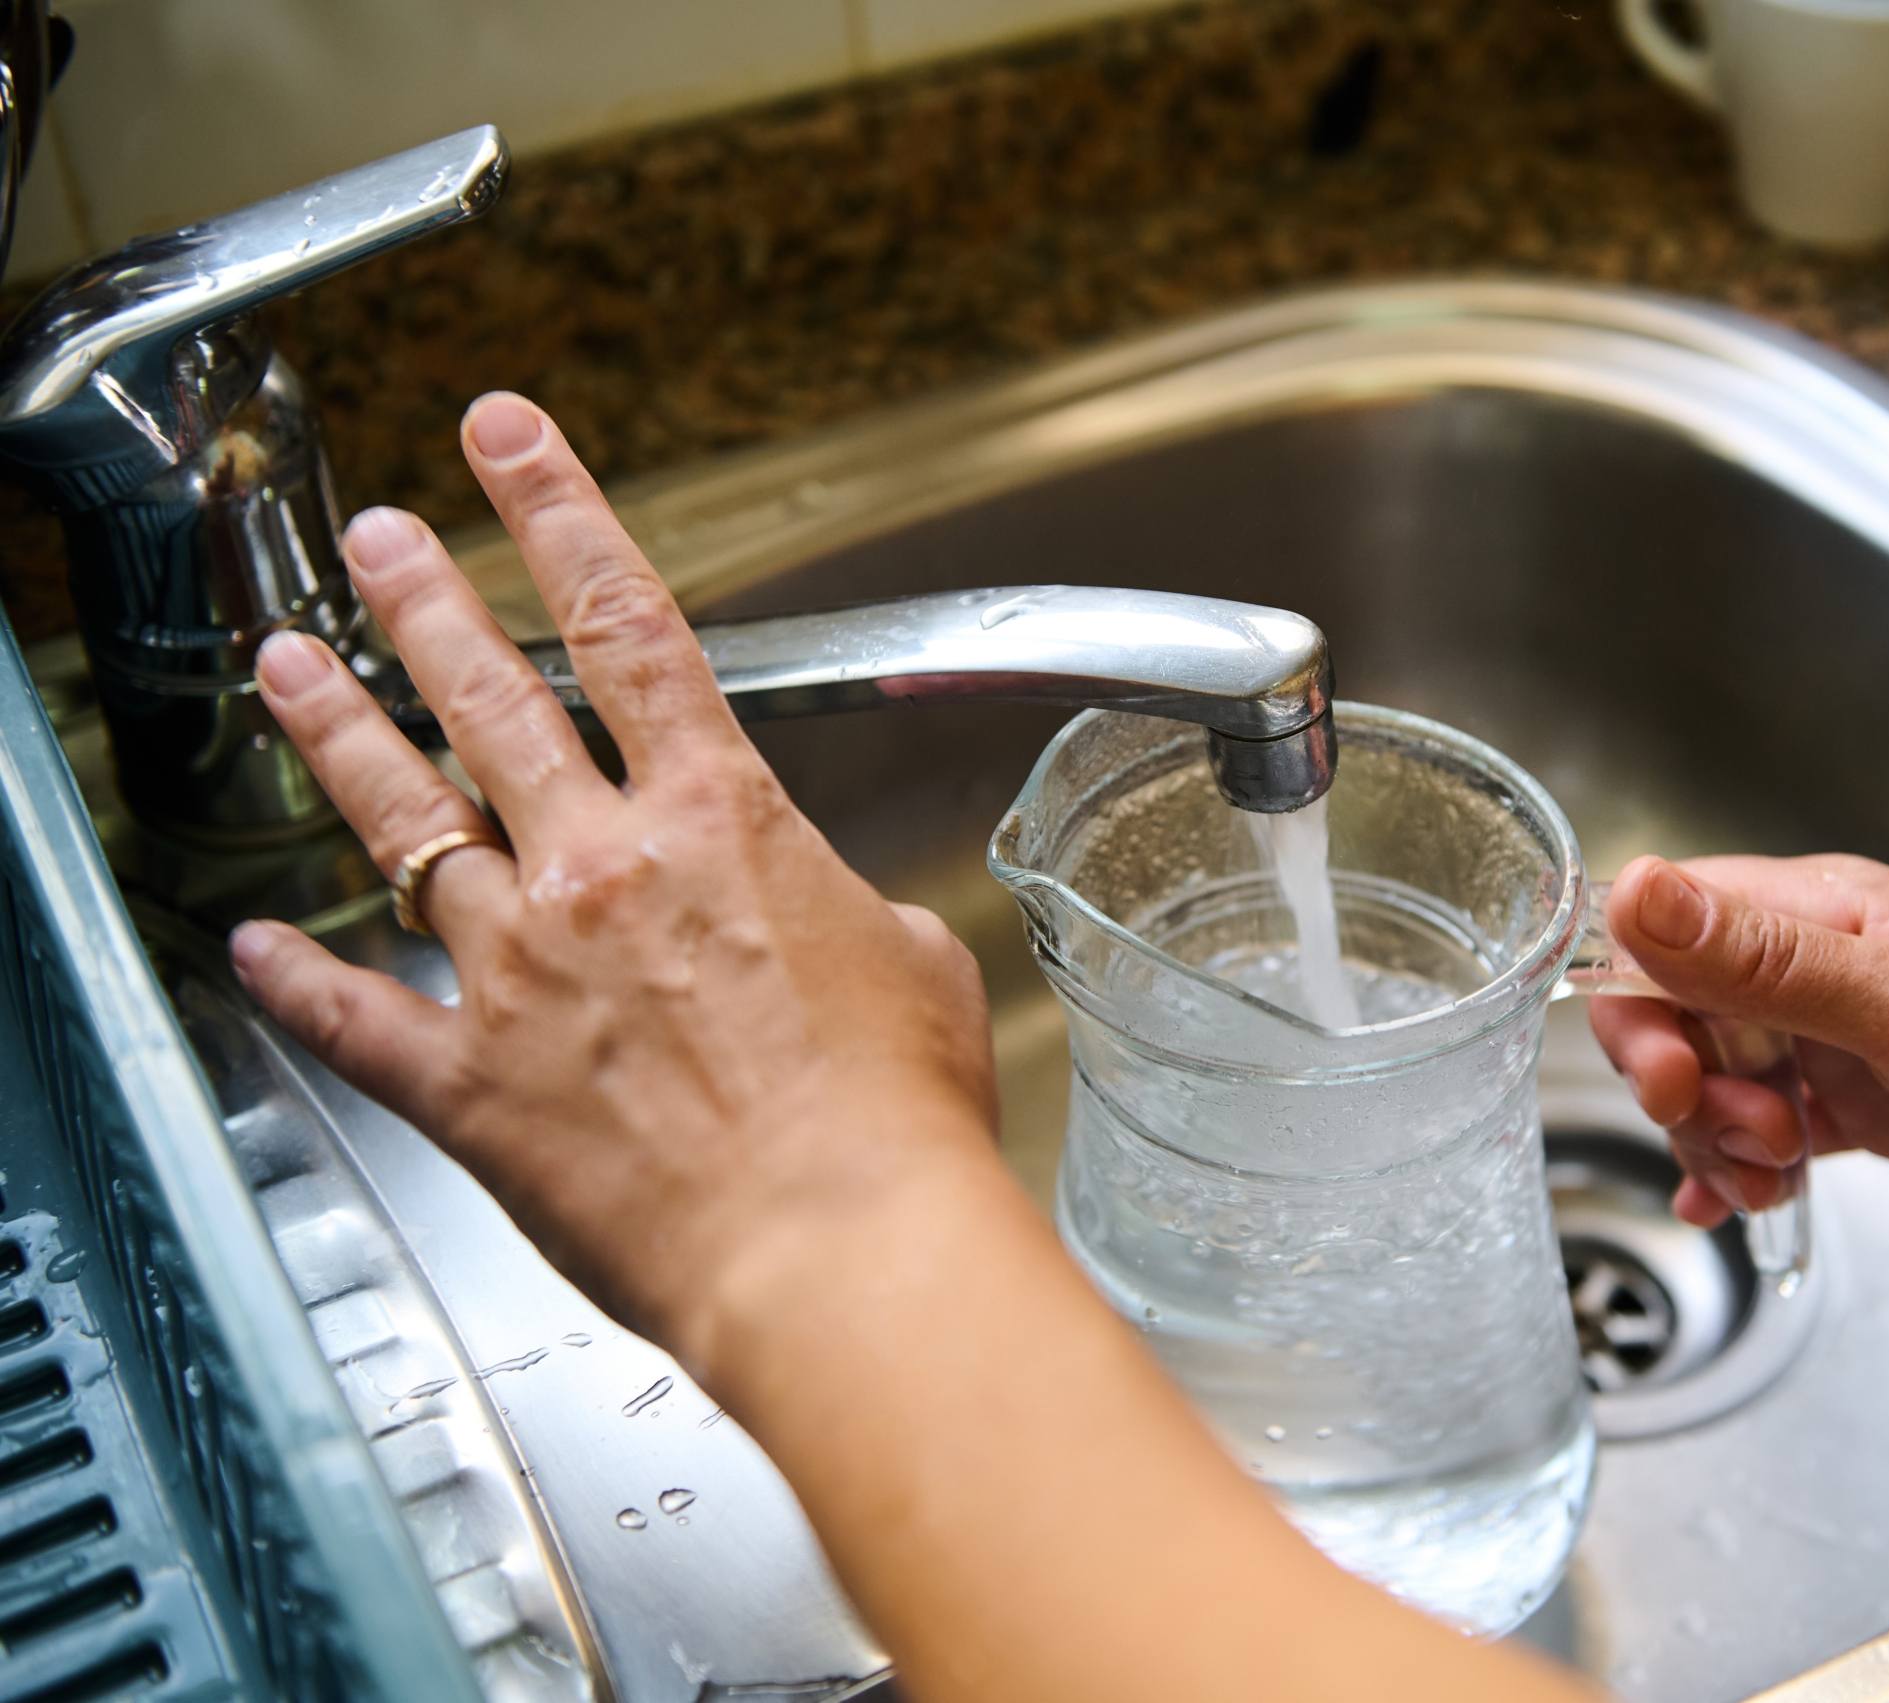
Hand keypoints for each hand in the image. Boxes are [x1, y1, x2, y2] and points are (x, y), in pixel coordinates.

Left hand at [228, 393, 998, 1360]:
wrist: (843, 1252)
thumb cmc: (894, 1122)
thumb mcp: (910, 965)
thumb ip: (837, 912)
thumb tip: (817, 921)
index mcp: (721, 822)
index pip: (627, 624)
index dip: (559, 513)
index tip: (509, 443)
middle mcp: (603, 871)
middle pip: (491, 697)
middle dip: (424, 596)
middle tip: (379, 538)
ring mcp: (522, 972)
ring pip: (400, 821)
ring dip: (338, 731)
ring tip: (289, 663)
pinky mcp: (473, 1085)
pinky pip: (355, 1014)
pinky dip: (296, 979)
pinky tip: (250, 948)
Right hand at [1592, 853, 1888, 1234]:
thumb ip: (1765, 959)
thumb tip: (1636, 891)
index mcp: (1820, 911)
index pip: (1664, 927)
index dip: (1640, 1001)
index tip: (1679, 1075)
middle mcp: (1820, 965)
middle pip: (1677, 1009)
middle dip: (1683, 1084)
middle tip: (1749, 1133)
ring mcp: (1843, 1035)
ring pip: (1718, 1075)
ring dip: (1719, 1136)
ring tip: (1782, 1170)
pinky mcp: (1868, 1101)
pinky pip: (1766, 1125)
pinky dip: (1740, 1165)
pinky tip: (1740, 1202)